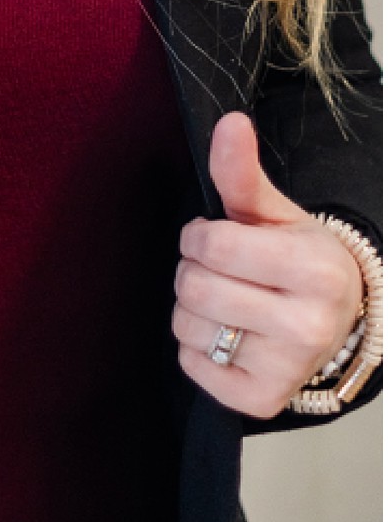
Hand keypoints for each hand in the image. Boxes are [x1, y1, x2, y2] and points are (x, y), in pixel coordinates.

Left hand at [172, 111, 364, 417]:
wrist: (335, 319)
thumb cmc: (297, 258)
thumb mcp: (273, 212)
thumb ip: (242, 171)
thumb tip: (229, 122)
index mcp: (313, 271)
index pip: (211, 245)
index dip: (198, 235)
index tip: (216, 237)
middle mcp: (307, 327)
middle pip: (194, 288)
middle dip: (194, 270)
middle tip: (223, 271)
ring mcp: (286, 369)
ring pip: (187, 326)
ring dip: (192, 309)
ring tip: (226, 301)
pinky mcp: (261, 400)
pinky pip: (191, 366)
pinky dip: (196, 348)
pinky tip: (228, 335)